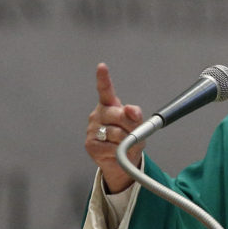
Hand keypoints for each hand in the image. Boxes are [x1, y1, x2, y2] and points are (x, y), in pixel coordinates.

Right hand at [85, 63, 143, 192]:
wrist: (120, 161)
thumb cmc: (128, 139)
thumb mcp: (137, 126)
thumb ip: (135, 116)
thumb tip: (131, 110)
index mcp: (109, 106)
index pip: (105, 90)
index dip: (103, 78)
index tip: (102, 67)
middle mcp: (98, 114)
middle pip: (117, 115)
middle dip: (130, 125)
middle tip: (133, 133)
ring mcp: (92, 129)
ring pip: (116, 133)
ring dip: (125, 141)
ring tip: (124, 144)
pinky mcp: (90, 144)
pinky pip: (110, 147)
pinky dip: (118, 151)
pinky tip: (115, 151)